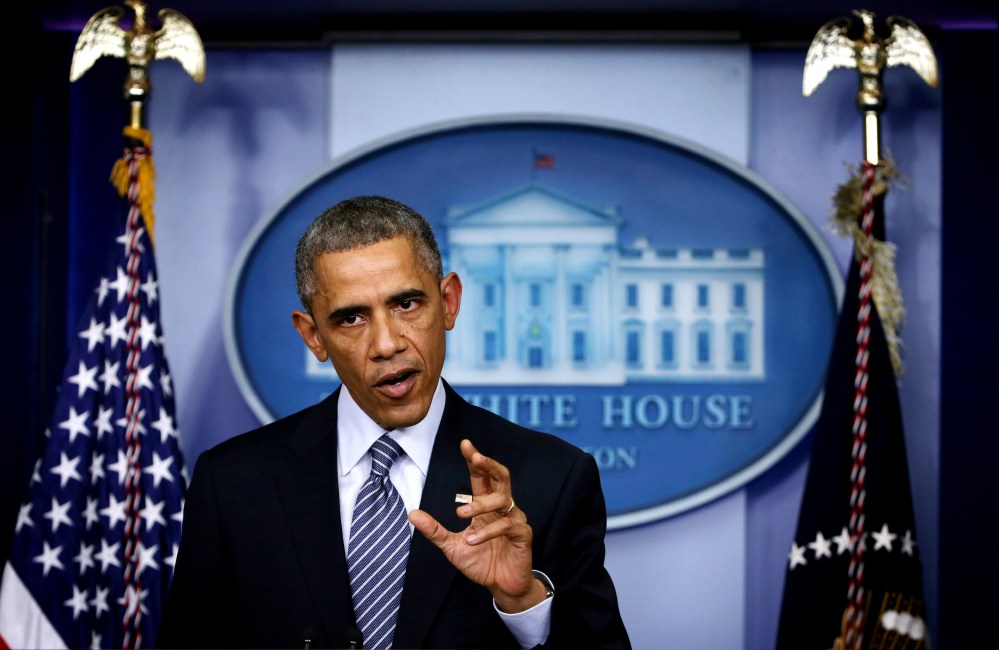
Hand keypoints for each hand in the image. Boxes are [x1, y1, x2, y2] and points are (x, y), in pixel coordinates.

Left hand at [409, 439, 547, 612]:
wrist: (501, 586)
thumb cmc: (480, 562)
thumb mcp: (451, 546)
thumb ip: (434, 530)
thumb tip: (412, 513)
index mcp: (486, 506)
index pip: (482, 476)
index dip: (475, 459)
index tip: (465, 444)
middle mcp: (502, 508)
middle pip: (501, 476)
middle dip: (488, 464)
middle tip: (475, 457)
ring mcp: (514, 520)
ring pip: (502, 500)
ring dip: (480, 504)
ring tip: (461, 514)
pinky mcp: (523, 535)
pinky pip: (508, 526)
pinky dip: (488, 532)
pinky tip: (473, 540)